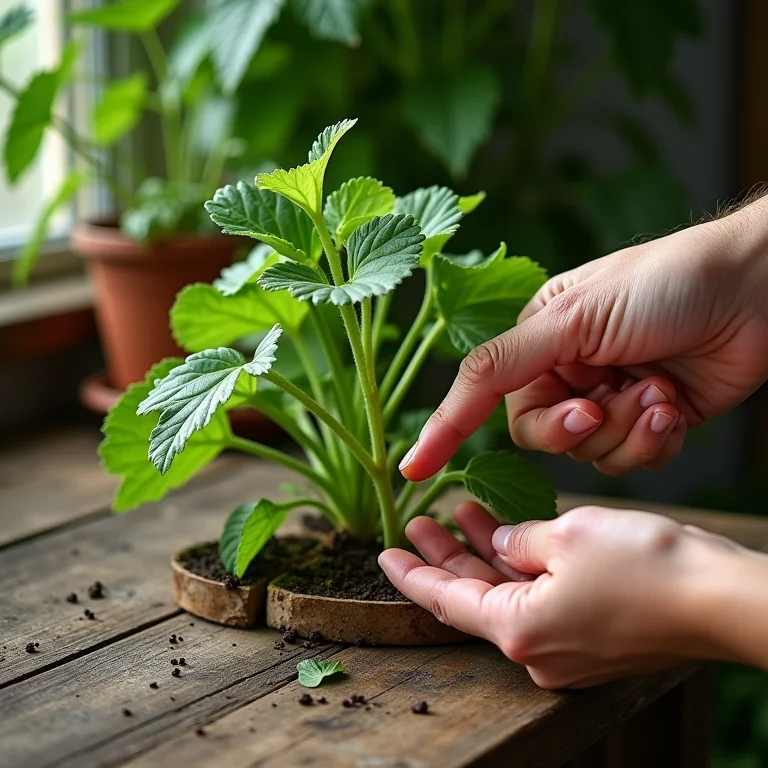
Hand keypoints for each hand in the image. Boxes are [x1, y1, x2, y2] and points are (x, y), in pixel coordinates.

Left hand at [379, 502, 753, 688]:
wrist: (724, 600)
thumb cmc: (647, 566)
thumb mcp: (566, 536)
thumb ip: (518, 539)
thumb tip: (502, 541)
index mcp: (518, 630)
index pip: (444, 601)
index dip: (410, 574)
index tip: (384, 553)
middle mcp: (537, 650)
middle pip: (474, 596)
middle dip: (446, 555)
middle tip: (421, 519)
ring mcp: (566, 648)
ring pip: (509, 594)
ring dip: (487, 553)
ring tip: (462, 510)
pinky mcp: (592, 638)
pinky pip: (541, 599)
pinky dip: (523, 566)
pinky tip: (512, 530)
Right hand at [400, 197, 767, 479]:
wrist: (756, 290)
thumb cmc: (663, 284)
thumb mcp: (571, 318)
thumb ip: (502, 361)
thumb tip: (449, 400)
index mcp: (539, 339)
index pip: (484, 395)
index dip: (448, 431)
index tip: (412, 469)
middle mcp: (570, 371)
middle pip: (542, 436)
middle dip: (578, 427)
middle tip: (606, 400)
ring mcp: (611, 398)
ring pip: (591, 455)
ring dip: (626, 429)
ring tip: (656, 390)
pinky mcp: (650, 421)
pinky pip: (632, 460)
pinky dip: (653, 440)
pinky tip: (673, 406)